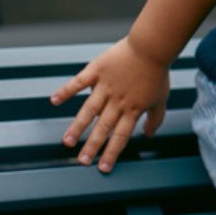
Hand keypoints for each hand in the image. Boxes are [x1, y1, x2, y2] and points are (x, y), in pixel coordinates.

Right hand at [49, 36, 170, 172]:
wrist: (152, 46)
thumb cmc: (157, 72)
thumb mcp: (161, 98)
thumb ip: (155, 118)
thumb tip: (148, 135)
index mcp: (133, 108)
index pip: (121, 136)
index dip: (112, 152)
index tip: (103, 168)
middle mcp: (117, 100)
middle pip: (103, 127)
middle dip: (92, 146)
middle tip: (82, 161)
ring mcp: (106, 86)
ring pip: (89, 110)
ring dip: (77, 127)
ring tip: (67, 141)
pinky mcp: (97, 70)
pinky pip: (79, 82)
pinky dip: (66, 91)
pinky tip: (54, 101)